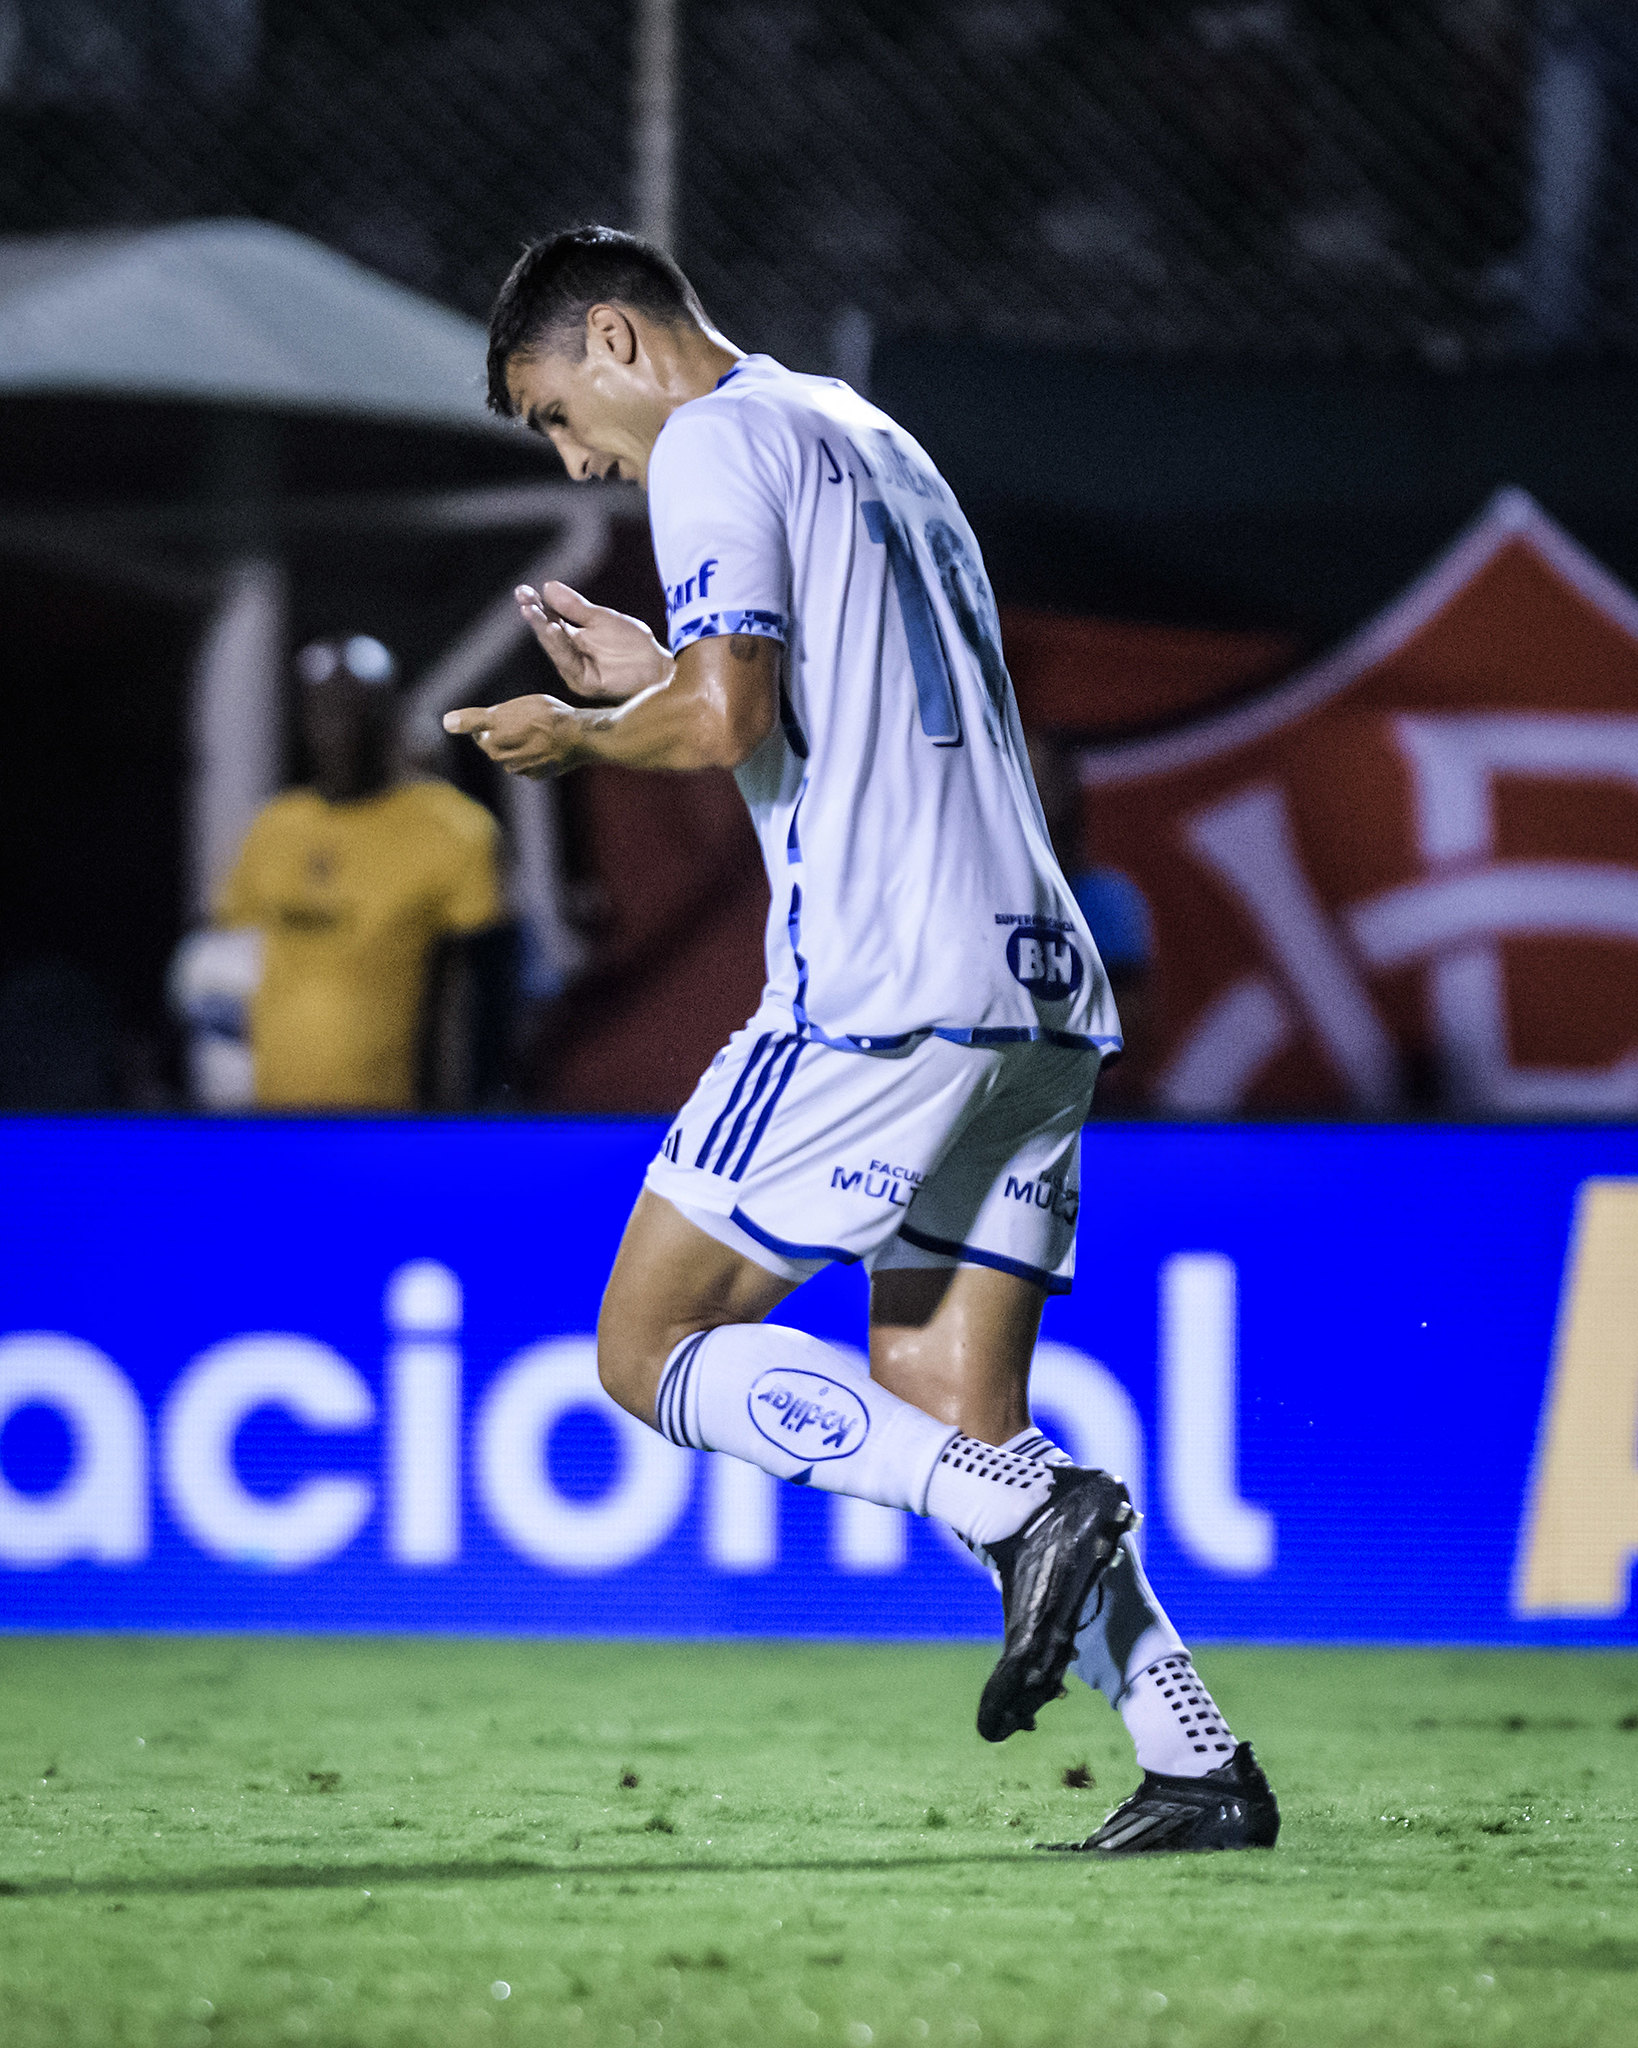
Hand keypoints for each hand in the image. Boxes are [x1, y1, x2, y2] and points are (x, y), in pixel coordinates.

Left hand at [442, 693, 583, 777]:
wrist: (579, 736)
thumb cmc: (548, 716)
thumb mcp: (513, 707)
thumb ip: (478, 718)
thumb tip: (446, 722)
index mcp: (496, 735)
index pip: (476, 730)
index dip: (475, 725)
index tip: (478, 721)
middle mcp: (504, 755)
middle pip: (492, 747)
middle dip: (499, 736)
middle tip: (515, 722)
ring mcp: (519, 767)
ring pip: (507, 758)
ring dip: (514, 747)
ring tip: (533, 733)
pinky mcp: (534, 775)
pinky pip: (524, 766)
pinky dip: (529, 757)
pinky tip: (543, 747)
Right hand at [515, 580, 671, 701]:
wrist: (657, 665)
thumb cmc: (632, 644)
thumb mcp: (602, 618)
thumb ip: (576, 607)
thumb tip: (547, 586)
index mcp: (573, 637)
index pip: (549, 619)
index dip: (535, 606)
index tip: (522, 590)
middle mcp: (571, 655)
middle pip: (548, 634)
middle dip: (535, 617)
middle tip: (523, 600)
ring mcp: (577, 670)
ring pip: (556, 648)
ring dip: (543, 630)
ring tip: (534, 611)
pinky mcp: (586, 682)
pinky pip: (569, 662)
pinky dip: (560, 646)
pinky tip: (554, 628)